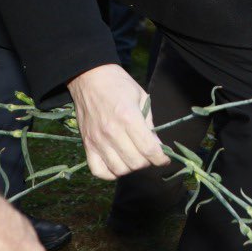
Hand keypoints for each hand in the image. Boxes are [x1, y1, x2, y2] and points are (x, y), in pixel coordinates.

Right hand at [67, 64, 167, 180]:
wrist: (89, 77)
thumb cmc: (119, 85)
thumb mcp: (142, 98)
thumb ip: (150, 123)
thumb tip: (158, 147)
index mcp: (128, 118)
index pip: (149, 149)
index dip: (161, 159)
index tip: (165, 159)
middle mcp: (112, 132)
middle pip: (135, 162)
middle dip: (147, 162)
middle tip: (149, 154)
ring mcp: (97, 140)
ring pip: (119, 169)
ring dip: (130, 167)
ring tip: (134, 157)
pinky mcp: (86, 144)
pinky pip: (98, 171)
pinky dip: (110, 173)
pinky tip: (117, 163)